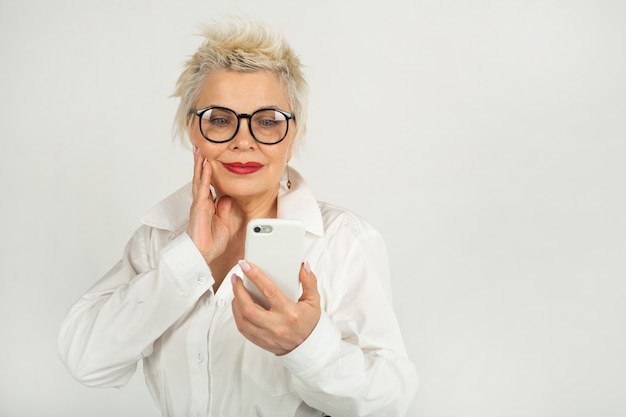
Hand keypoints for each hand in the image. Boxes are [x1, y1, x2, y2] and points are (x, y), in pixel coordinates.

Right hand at [187, 147, 231, 263]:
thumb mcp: (224, 222)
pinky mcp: (199, 206)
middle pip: (201, 178)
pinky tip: (206, 164)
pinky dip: (204, 175)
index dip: (209, 172)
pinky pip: (203, 187)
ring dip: (200, 164)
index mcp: (208, 205)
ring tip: (200, 150)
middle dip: (201, 163)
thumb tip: (226, 197)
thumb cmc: (210, 242)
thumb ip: (224, 209)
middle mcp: (202, 202)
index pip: (209, 184)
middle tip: (201, 148)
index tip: (210, 159)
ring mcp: (199, 203)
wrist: (201, 254)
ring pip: (200, 179)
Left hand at [231, 260, 320, 354]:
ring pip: (242, 319)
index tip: (246, 266)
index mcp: (290, 313)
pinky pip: (242, 328)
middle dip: (238, 290)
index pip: (269, 291)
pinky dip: (237, 315)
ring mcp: (267, 335)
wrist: (307, 347)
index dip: (255, 276)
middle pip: (249, 307)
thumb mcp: (313, 301)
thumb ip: (309, 282)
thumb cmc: (309, 323)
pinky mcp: (260, 341)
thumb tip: (303, 266)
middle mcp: (276, 325)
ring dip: (235, 303)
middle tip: (236, 278)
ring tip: (236, 291)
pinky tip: (238, 306)